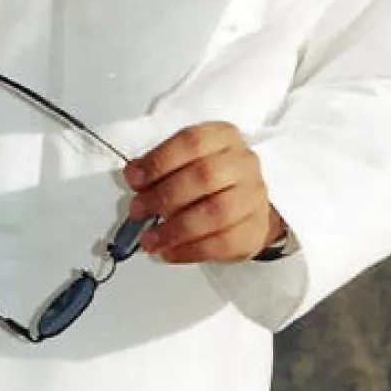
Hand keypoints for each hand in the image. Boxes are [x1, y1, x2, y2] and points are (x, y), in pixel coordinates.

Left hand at [125, 122, 285, 263]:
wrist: (244, 207)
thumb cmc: (208, 183)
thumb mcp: (183, 164)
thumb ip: (158, 167)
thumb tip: (134, 175)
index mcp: (224, 137)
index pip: (192, 141)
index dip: (159, 161)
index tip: (134, 179)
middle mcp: (244, 163)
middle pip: (204, 176)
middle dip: (164, 196)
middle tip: (138, 211)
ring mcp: (254, 196)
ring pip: (216, 212)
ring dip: (176, 229)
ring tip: (150, 239)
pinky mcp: (256, 229)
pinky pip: (223, 243)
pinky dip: (190, 250)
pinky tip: (170, 252)